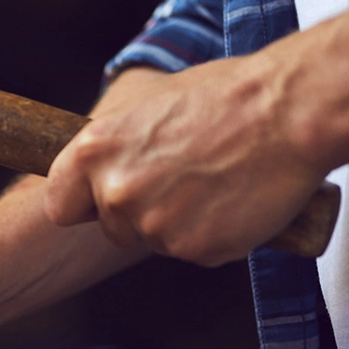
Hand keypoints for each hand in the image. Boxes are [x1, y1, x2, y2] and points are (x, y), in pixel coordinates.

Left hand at [44, 59, 326, 264]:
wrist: (288, 112)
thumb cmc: (223, 96)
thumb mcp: (148, 103)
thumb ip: (116, 142)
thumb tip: (102, 162)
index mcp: (92, 152)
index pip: (60, 205)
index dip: (83, 203)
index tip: (101, 199)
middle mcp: (114, 192)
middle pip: (111, 228)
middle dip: (140, 213)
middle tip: (182, 181)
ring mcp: (153, 225)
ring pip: (154, 241)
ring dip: (179, 224)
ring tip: (214, 182)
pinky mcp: (194, 249)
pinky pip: (195, 252)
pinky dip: (214, 235)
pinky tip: (235, 200)